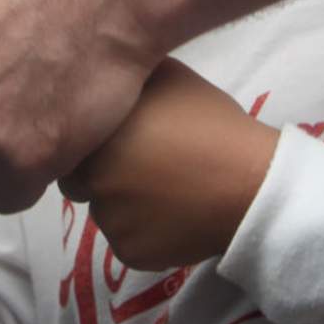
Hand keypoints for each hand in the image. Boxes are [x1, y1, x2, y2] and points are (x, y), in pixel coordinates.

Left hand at [58, 58, 277, 270]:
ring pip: (108, 215)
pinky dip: (147, 234)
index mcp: (95, 139)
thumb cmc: (211, 124)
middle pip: (83, 183)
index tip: (126, 143)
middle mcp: (91, 183)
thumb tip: (107, 68)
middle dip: (107, 176)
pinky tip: (176, 217)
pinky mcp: (132, 255)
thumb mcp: (168, 77)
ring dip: (127, 206)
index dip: (99, 145)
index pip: (73, 148)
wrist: (250, 182)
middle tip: (147, 169)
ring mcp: (110, 224)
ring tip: (168, 192)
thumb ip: (127, 78)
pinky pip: (130, 242)